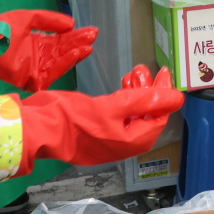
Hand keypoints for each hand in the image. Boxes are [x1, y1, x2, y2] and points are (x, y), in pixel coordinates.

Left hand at [0, 9, 97, 91]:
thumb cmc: (0, 27)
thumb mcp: (29, 18)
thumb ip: (49, 20)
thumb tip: (71, 24)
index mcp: (37, 43)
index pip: (61, 41)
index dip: (75, 36)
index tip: (91, 31)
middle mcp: (38, 57)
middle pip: (63, 52)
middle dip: (78, 44)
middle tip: (93, 37)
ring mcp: (34, 69)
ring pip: (59, 63)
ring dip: (73, 55)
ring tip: (86, 47)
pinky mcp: (29, 79)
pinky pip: (50, 73)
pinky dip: (63, 65)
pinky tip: (73, 55)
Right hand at [21, 65, 183, 169]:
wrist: (36, 129)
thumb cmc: (73, 118)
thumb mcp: (113, 105)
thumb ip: (145, 100)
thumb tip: (177, 98)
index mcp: (131, 141)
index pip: (160, 117)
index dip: (164, 94)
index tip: (162, 72)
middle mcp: (123, 144)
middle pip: (148, 116)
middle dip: (149, 91)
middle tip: (142, 69)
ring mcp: (108, 140)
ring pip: (132, 114)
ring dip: (136, 92)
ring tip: (131, 73)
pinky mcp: (96, 133)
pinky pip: (118, 116)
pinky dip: (122, 99)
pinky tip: (120, 85)